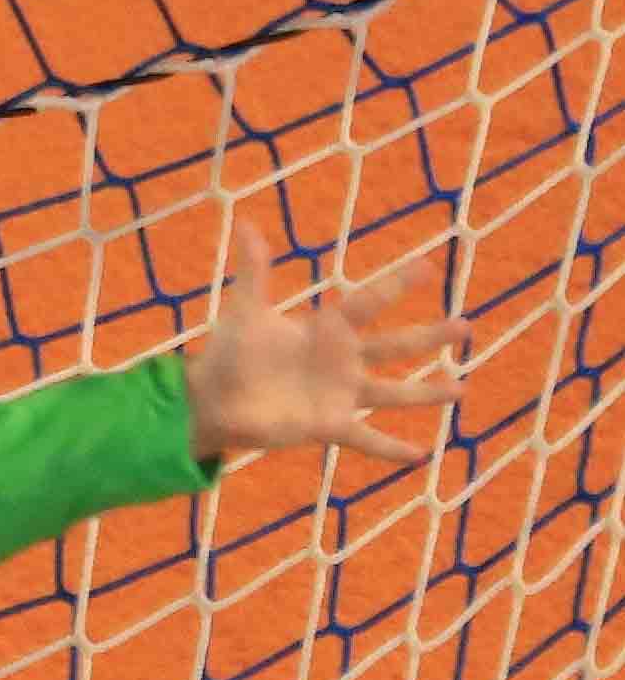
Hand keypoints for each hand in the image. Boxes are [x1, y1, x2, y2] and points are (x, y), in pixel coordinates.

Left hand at [184, 243, 461, 470]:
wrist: (212, 401)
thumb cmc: (229, 354)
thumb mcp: (245, 312)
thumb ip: (253, 271)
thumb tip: (245, 224)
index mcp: (327, 329)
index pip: (369, 302)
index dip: (396, 284)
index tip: (428, 266)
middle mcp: (342, 360)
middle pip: (396, 345)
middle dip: (430, 336)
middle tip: (466, 326)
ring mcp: (339, 394)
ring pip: (393, 393)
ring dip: (427, 393)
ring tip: (461, 389)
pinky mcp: (327, 425)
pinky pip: (365, 439)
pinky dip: (390, 448)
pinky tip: (419, 455)